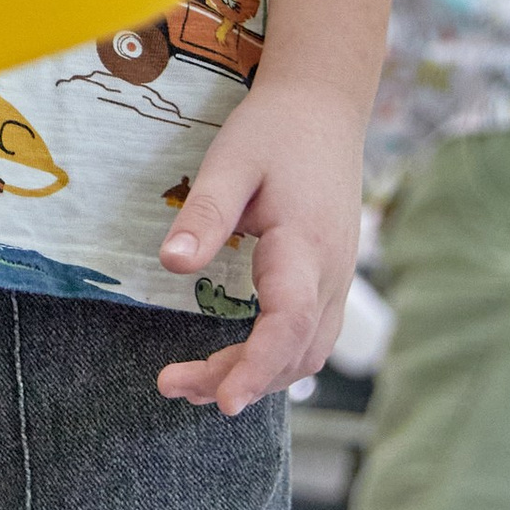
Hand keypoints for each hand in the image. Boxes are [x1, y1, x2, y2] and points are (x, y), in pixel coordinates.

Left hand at [155, 74, 363, 412]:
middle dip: (239, 380)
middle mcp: (331, 274)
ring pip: (306, 351)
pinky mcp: (329, 279)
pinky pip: (309, 336)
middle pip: (294, 351)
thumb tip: (172, 265)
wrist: (322, 108)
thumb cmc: (273, 131)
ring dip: (257, 376)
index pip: (288, 324)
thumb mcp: (230, 163)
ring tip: (194, 386)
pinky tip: (235, 363)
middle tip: (174, 386)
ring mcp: (336, 280)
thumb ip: (203, 215)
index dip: (257, 367)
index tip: (223, 400)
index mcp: (306, 247)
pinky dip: (274, 359)